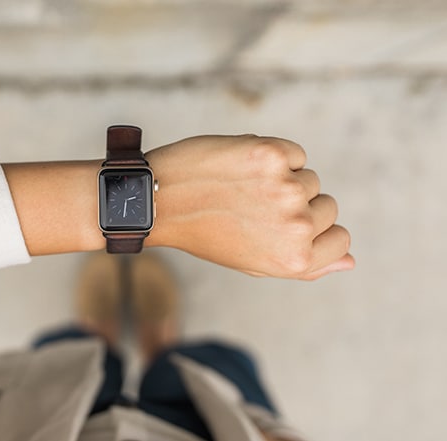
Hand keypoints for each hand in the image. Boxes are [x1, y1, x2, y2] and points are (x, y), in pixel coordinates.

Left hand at [146, 135, 353, 279]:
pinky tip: (243, 168)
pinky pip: (295, 153)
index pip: (340, 238)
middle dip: (298, 205)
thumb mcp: (255, 263)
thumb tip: (349, 261)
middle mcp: (297, 226)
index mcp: (296, 260)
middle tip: (253, 209)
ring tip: (243, 189)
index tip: (282, 226)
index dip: (313, 230)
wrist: (161, 199)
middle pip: (328, 206)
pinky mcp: (271, 155)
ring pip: (310, 178)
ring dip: (283, 180)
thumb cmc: (207, 233)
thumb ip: (306, 265)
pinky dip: (275, 156)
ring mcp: (286, 189)